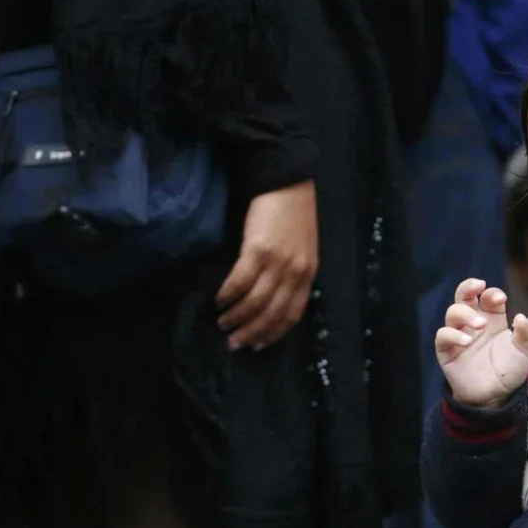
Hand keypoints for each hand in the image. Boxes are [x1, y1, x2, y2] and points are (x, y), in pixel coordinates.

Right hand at [215, 179, 316, 350]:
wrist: (287, 182)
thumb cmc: (293, 214)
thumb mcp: (303, 248)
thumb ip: (293, 273)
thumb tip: (273, 297)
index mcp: (308, 273)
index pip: (292, 314)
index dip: (274, 333)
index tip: (257, 346)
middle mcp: (295, 272)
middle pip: (272, 313)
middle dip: (251, 332)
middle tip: (233, 343)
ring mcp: (278, 262)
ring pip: (255, 302)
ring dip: (236, 317)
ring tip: (223, 323)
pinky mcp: (258, 250)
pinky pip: (240, 281)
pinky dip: (228, 295)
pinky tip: (219, 300)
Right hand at [435, 279, 527, 409]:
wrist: (496, 397)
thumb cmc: (510, 371)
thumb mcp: (525, 352)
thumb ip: (526, 334)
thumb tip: (521, 316)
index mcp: (492, 319)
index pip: (487, 297)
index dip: (492, 293)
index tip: (501, 298)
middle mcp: (474, 323)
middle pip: (464, 296)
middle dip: (468, 286)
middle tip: (478, 286)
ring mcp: (459, 335)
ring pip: (452, 312)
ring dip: (465, 313)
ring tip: (480, 325)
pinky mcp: (447, 351)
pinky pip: (443, 336)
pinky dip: (453, 334)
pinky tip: (467, 341)